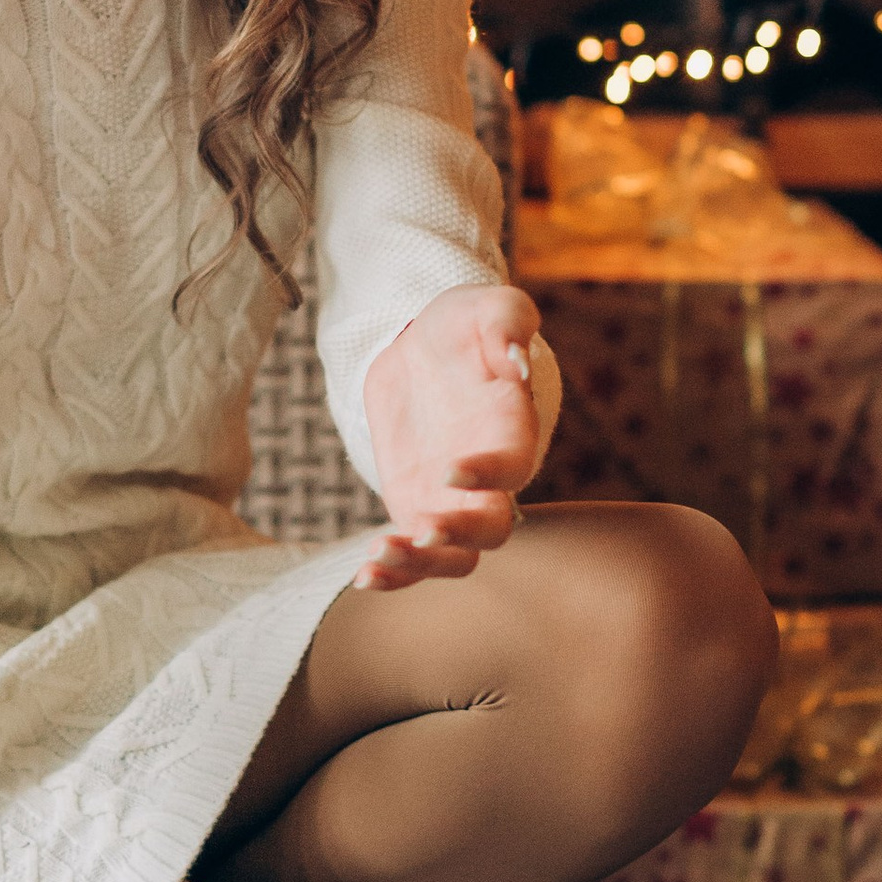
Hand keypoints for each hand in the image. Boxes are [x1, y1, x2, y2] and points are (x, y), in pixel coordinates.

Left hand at [353, 280, 544, 593]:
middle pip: (492, 530)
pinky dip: (394, 575)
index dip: (490, 475)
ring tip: (377, 557)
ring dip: (421, 565)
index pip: (515, 467)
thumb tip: (516, 361)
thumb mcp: (487, 304)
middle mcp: (489, 478)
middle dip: (460, 537)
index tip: (452, 469)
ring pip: (455, 558)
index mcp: (511, 429)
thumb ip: (510, 321)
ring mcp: (452, 501)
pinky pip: (413, 558)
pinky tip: (365, 577)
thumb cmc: (464, 325)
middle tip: (422, 529)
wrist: (423, 350)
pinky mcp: (416, 508)